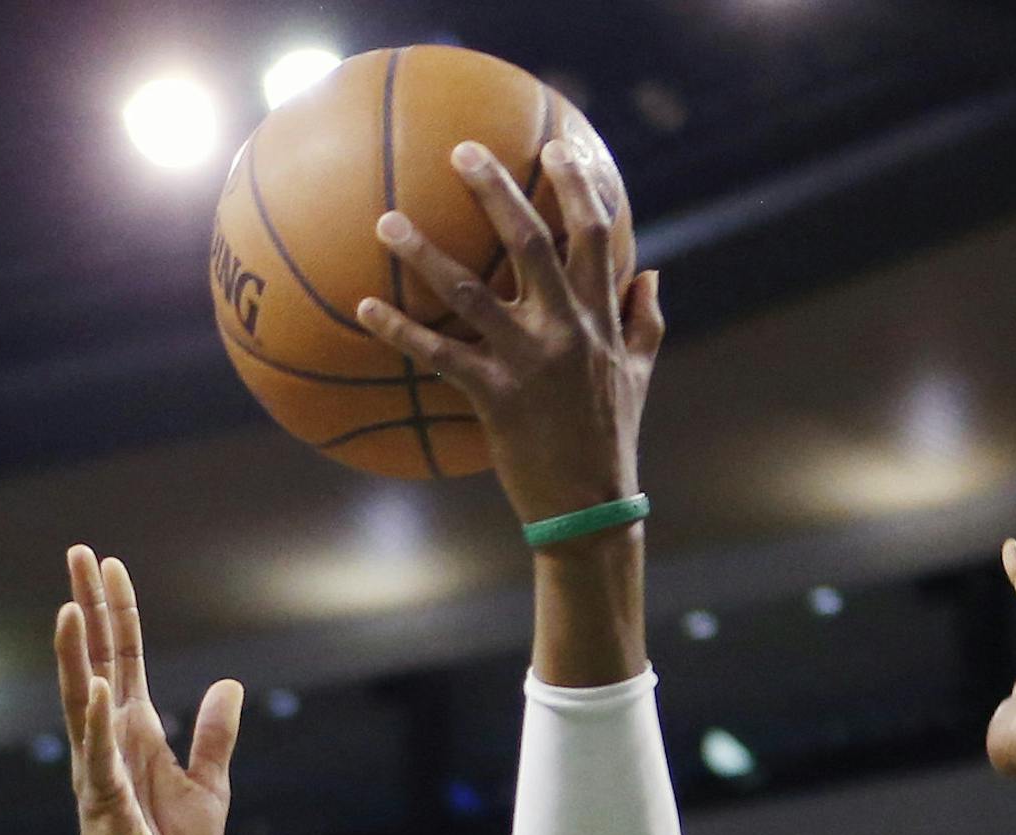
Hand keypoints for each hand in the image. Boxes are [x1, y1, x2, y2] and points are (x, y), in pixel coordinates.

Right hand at [56, 548, 242, 834]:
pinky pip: (96, 755)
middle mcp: (108, 740)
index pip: (121, 659)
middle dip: (87, 608)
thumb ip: (215, 736)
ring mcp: (99, 768)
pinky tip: (94, 685)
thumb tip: (228, 684)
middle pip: (93, 660)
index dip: (117, 614)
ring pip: (81, 699)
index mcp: (134, 733)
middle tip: (77, 553)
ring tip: (69, 606)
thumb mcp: (209, 785)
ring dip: (75, 653)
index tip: (109, 566)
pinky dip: (93, 721)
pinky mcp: (102, 802)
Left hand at [355, 138, 660, 526]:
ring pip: (470, 291)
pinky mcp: (495, 396)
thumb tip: (652, 274)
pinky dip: (399, 330)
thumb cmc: (612, 439)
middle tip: (462, 151)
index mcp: (599, 318)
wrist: (590, 507)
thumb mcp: (639, 376)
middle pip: (529, 241)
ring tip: (385, 220)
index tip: (556, 146)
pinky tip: (364, 307)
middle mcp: (565, 330)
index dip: (578, 186)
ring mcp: (528, 361)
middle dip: (496, 190)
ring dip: (424, 252)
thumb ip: (644, 321)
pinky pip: (438, 355)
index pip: (594, 236)